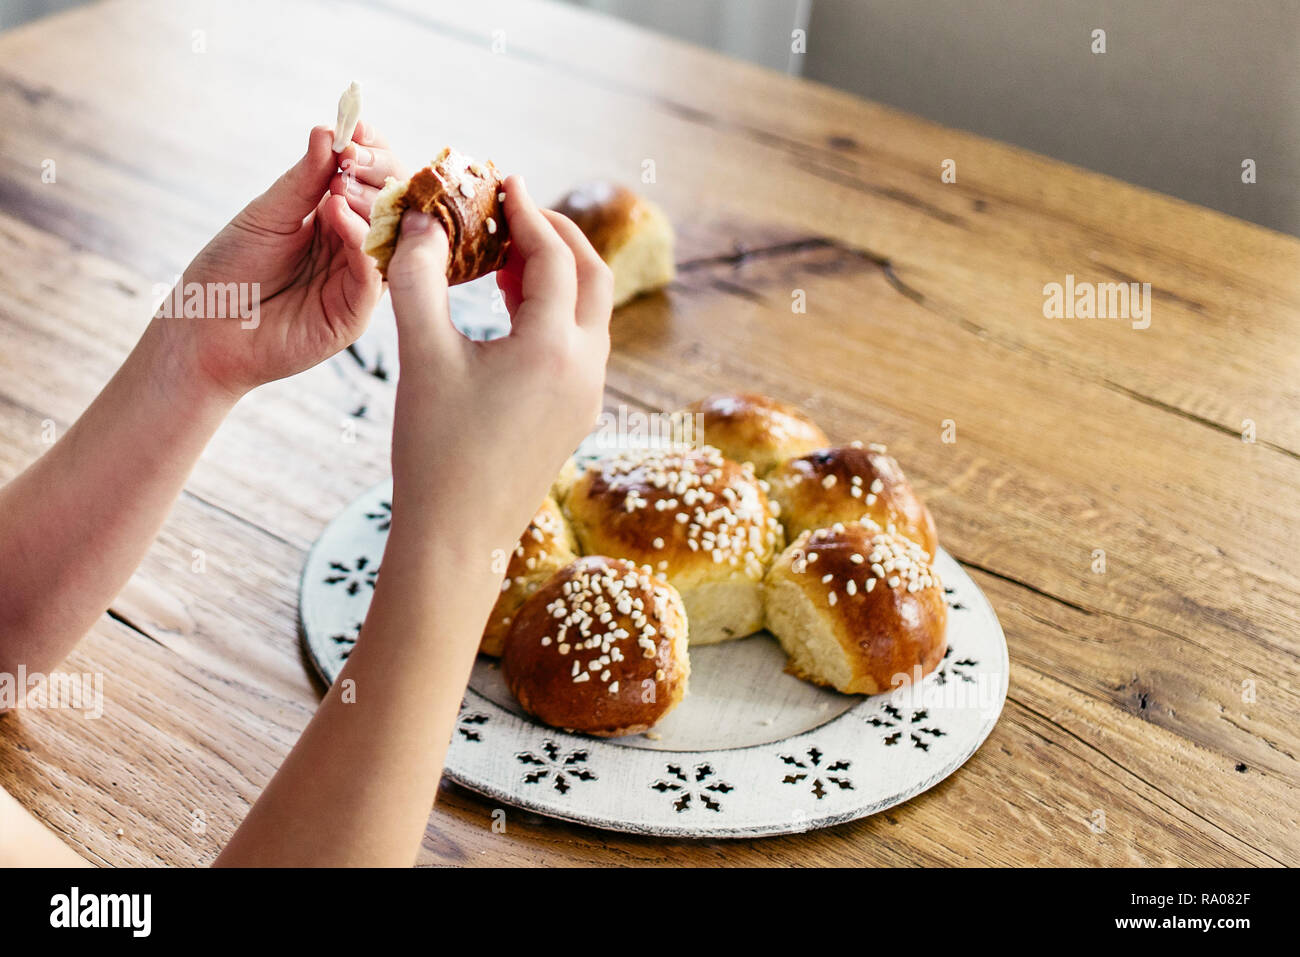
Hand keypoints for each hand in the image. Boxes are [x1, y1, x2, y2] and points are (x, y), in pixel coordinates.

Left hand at [149, 122, 405, 398]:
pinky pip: (372, 275)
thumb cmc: (229, 271)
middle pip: (392, 204)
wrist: (204, 329)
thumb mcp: (267, 214)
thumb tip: (328, 130)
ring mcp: (357, 281)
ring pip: (389, 238)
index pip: (372, 180)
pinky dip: (361, 241)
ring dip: (372, 203)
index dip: (371, 152)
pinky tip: (337, 216)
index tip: (356, 128)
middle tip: (353, 156)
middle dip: (379, 173)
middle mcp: (354, 248)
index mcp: (335, 220)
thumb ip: (304, 179)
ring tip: (340, 186)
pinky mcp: (354, 314)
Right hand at [385, 174, 612, 550]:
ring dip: (556, 275)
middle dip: (557, 235)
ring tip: (502, 258)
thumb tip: (421, 220)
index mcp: (554, 347)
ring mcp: (587, 395)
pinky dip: (554, 313)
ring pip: (589, 313)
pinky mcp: (577, 417)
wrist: (457, 538)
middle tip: (513, 211)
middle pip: (593, 276)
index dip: (527, 211)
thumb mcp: (421, 357)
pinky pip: (579, 345)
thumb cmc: (435, 450)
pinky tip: (509, 312)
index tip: (503, 180)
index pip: (554, 255)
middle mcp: (585, 368)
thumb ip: (418, 278)